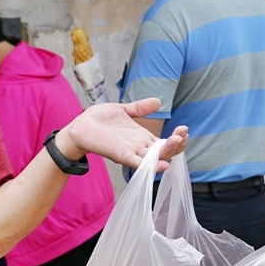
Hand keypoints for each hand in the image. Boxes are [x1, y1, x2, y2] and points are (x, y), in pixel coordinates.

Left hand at [57, 98, 187, 169]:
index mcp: (142, 137)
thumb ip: (140, 108)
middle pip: (165, 151)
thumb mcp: (123, 110)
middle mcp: (139, 147)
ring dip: (168, 152)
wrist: (79, 126)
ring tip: (179, 141)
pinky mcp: (121, 154)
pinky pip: (139, 163)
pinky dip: (152, 165)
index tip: (185, 128)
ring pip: (155, 157)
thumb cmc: (99, 120)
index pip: (166, 142)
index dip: (178, 138)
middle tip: (184, 133)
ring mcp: (131, 151)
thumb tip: (158, 101)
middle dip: (178, 144)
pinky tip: (164, 163)